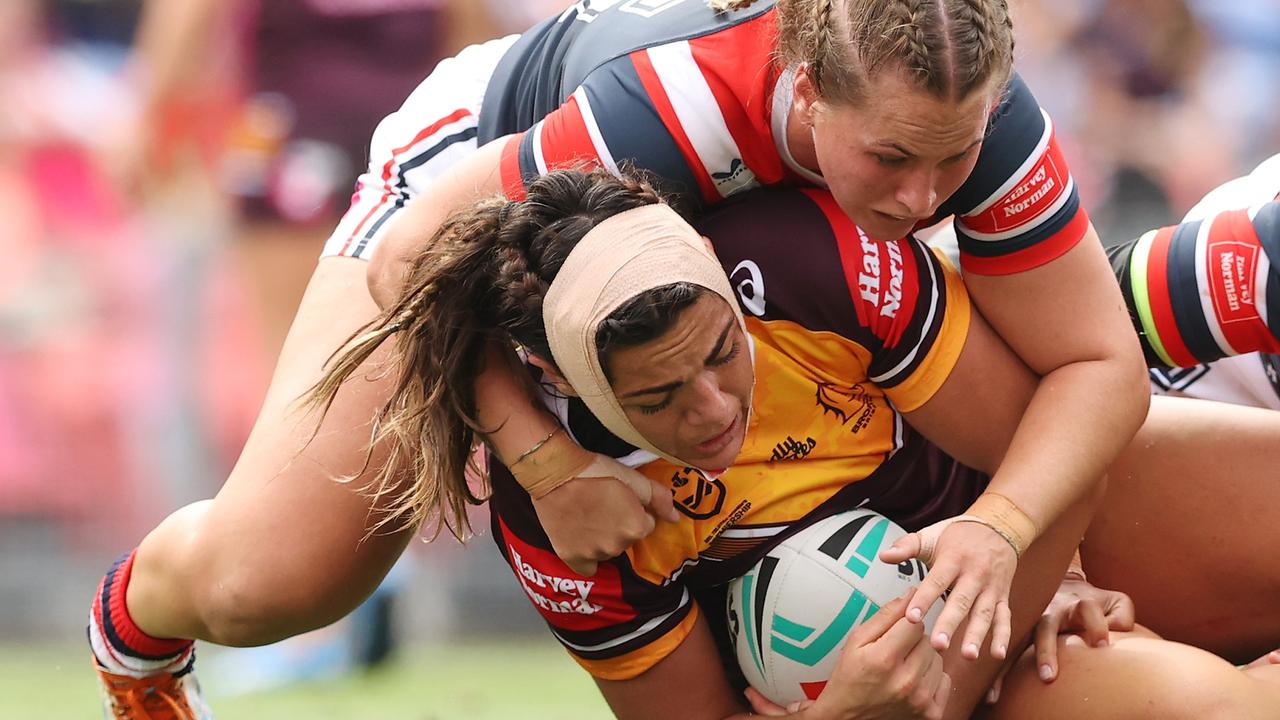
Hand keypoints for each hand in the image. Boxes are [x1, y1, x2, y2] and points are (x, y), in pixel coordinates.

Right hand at [531, 452, 678, 575]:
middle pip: (626, 539)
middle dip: (619, 526)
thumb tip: (676, 518)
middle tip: (602, 505)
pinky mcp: (571, 557)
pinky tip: (580, 541)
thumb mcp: (633, 477)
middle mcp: (617, 546)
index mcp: (636, 527)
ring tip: (587, 517)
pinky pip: (587, 567)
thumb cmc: (596, 470)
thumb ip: (659, 498)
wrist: (555, 472)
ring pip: (607, 551)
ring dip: (602, 540)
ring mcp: (593, 554)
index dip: (633, 511)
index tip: (618, 499)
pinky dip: (586, 558)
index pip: (645, 525)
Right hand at [745, 593, 950, 719]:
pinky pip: (945, 680)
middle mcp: (905, 680)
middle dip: (914, 641)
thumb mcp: (857, 641)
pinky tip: (913, 682)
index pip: (916, 622)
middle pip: (928, 640)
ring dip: (924, 659)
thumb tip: (911, 594)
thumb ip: (885, 616)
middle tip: (895, 651)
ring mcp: (920, 699)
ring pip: (938, 659)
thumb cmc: (849, 678)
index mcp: (884, 658)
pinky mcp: (931, 713)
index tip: (901, 625)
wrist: (848, 719)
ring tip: (903, 667)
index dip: (908, 620)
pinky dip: (932, 678)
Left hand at [880, 520, 1017, 661]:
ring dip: (977, 635)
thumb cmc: (957, 535)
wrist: (998, 527)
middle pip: (961, 601)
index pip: (936, 581)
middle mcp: (974, 574)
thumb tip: (883, 555)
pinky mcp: (1002, 597)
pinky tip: (997, 654)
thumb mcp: (931, 535)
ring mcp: (990, 587)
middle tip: (938, 645)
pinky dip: (1003, 636)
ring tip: (968, 655)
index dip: (924, 599)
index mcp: (953, 559)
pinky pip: (1004, 617)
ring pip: (984, 613)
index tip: (912, 618)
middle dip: (950, 624)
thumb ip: (906, 546)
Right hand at [984, 576, 1133, 703]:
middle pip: (1045, 628)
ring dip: (1010, 665)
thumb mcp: (1116, 601)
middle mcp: (1050, 612)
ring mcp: (1032, 624)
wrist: (1064, 587)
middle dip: (1046, 652)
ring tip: (1000, 692)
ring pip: (1017, 643)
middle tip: (1048, 677)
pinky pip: (1008, 655)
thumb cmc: (1095, 602)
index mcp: (1076, 602)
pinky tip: (991, 695)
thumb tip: (1111, 639)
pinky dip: (998, 674)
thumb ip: (1122, 616)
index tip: (1102, 645)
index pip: (1087, 610)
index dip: (1096, 626)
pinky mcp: (1021, 635)